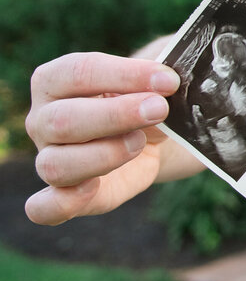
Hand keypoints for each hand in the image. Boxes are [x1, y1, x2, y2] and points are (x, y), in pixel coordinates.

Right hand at [25, 52, 184, 223]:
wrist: (150, 133)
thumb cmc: (142, 97)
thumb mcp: (150, 83)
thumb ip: (153, 82)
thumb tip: (166, 83)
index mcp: (54, 81)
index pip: (78, 72)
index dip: (124, 75)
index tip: (167, 80)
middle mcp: (43, 121)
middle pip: (63, 120)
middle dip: (116, 115)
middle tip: (159, 108)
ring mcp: (49, 159)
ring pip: (56, 165)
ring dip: (104, 155)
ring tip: (139, 142)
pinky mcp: (66, 196)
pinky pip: (45, 208)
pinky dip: (60, 204)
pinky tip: (91, 189)